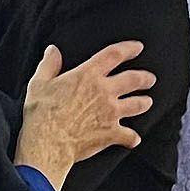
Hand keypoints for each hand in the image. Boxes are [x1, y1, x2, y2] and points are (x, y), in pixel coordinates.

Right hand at [15, 42, 155, 189]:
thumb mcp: (39, 83)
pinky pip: (129, 136)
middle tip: (150, 78)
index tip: (137, 48)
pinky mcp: (111, 133)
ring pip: (137, 105)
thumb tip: (53, 51)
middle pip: (133, 79)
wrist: (48, 142)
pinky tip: (134, 139)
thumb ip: (49, 65)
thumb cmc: (42, 113)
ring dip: (144, 103)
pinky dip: (132, 138)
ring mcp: (111, 113)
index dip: (129, 49)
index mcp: (88, 75)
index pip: (114, 55)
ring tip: (147, 102)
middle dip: (144, 78)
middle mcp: (104, 91)